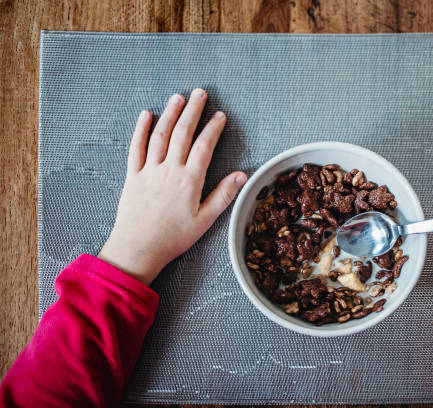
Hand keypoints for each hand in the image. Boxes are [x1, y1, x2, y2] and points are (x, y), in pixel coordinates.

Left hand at [98, 89, 246, 284]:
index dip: (213, 129)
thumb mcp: (204, 220)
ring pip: (160, 136)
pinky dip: (140, 130)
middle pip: (182, 134)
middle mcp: (169, 170)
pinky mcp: (132, 176)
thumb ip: (223, 195)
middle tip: (200, 93)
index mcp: (189, 181)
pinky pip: (135, 148)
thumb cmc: (173, 238)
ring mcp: (149, 171)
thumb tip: (242, 176)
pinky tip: (145, 115)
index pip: (204, 147)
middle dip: (192, 111)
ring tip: (178, 97)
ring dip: (170, 114)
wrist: (137, 248)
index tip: (220, 115)